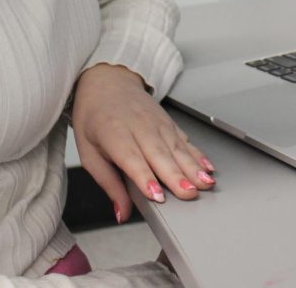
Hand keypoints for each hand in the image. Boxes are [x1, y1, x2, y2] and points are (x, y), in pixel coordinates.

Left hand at [71, 63, 214, 222]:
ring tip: (205, 182)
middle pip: (160, 154)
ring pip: (177, 148)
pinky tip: (207, 167)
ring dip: (193, 166)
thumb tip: (121, 213)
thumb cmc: (95, 118)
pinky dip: (198, 154)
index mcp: (114, 134)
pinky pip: (185, 140)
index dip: (145, 178)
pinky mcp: (169, 122)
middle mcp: (139, 127)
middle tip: (189, 194)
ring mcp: (157, 123)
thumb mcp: (88, 152)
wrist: (107, 81)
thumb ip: (108, 184)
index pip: (132, 159)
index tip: (157, 196)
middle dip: (176, 176)